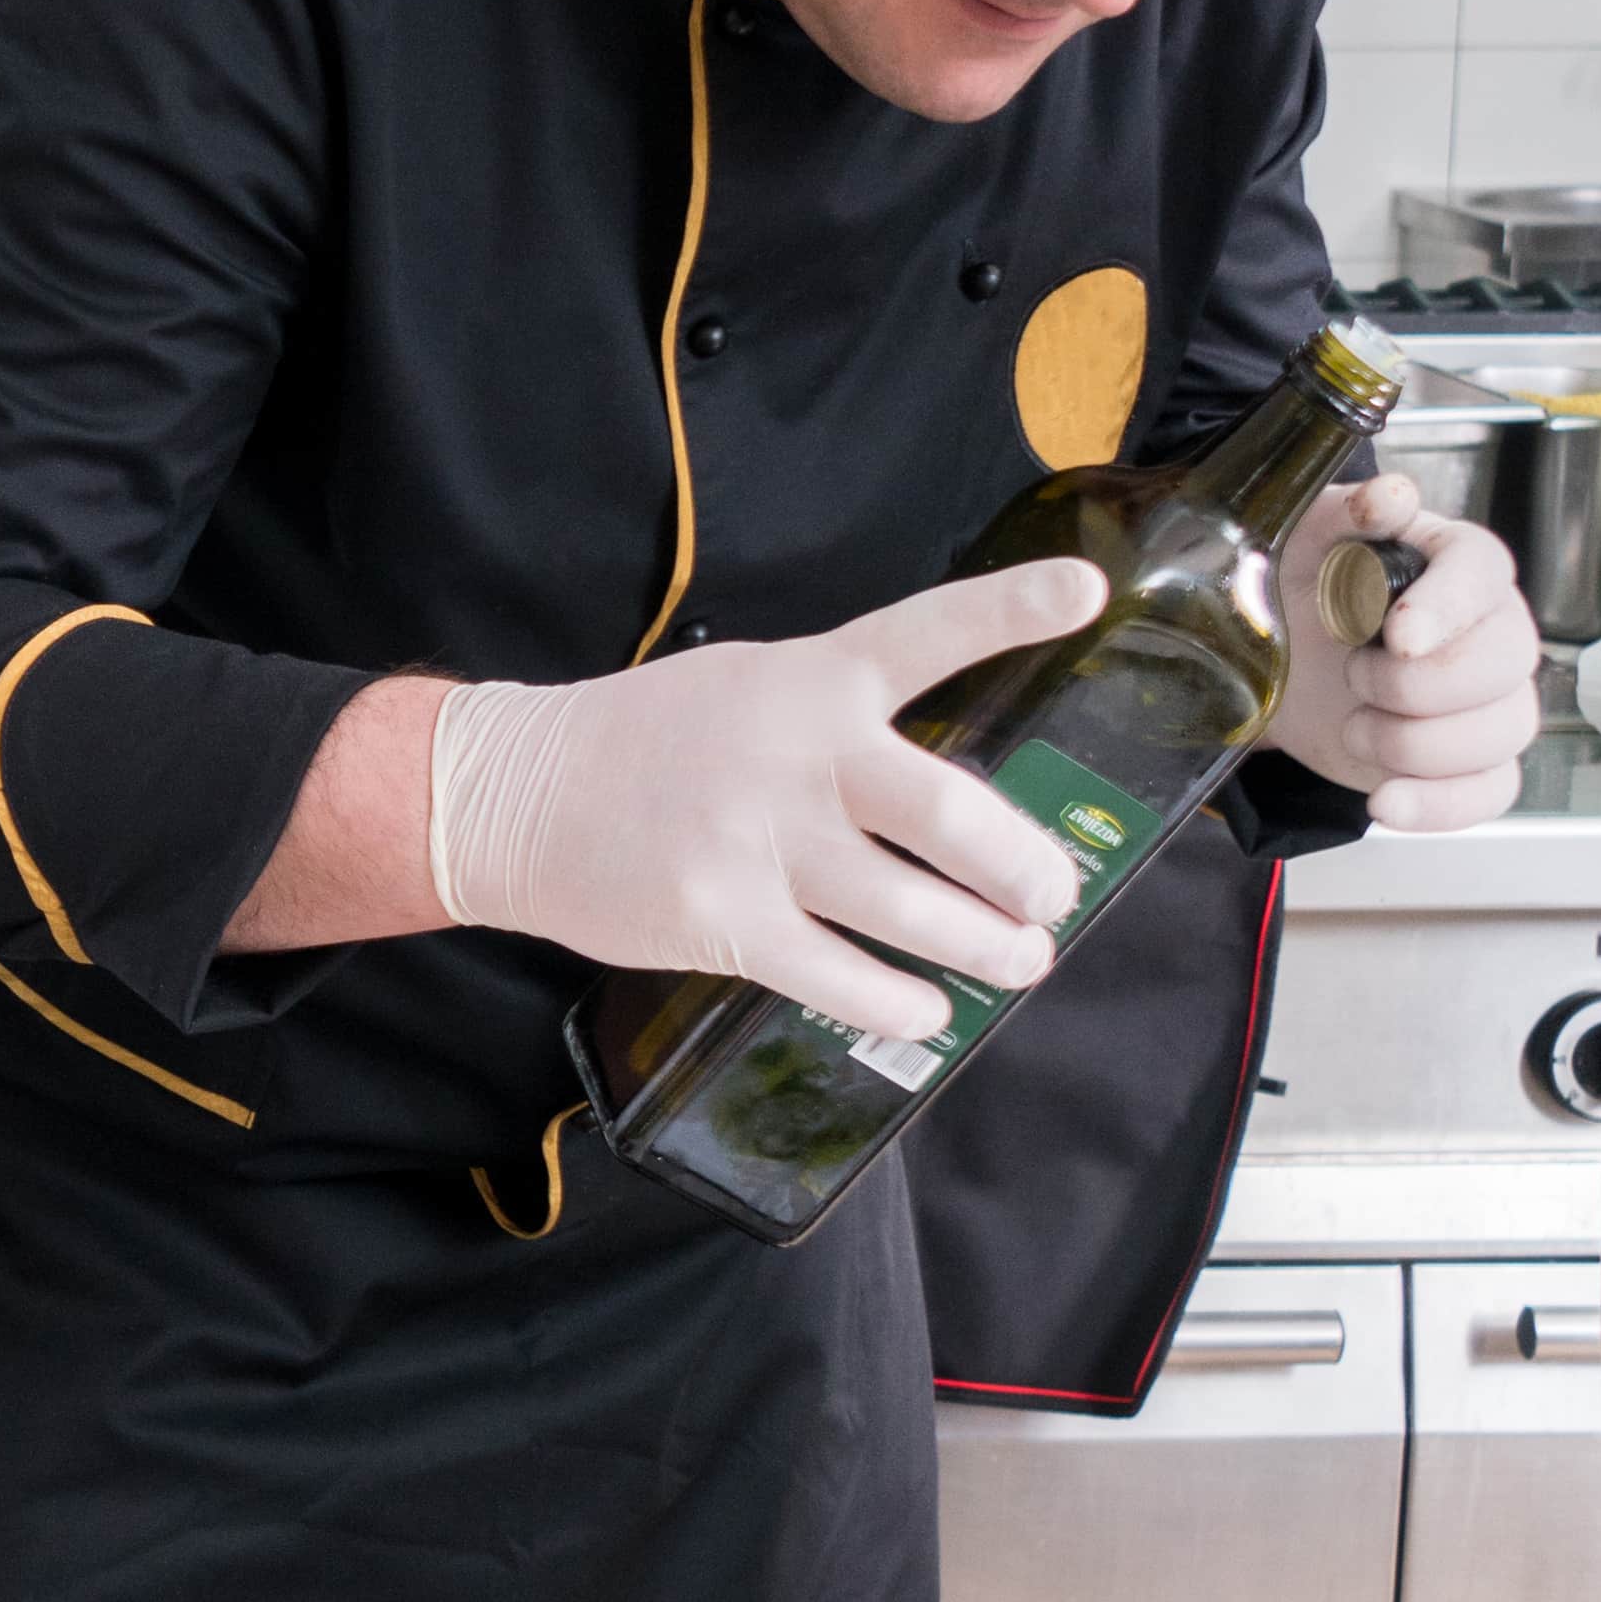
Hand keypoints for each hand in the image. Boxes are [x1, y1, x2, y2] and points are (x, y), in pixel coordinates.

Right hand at [427, 560, 1100, 1042]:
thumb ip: (838, 716)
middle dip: (1027, 870)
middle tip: (1057, 898)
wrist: (516, 797)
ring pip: (912, 912)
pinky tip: (927, 1011)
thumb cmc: (647, 741)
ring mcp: (764, 845)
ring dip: (986, 947)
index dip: (1010, 608)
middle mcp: (801, 757)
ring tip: (1020, 961)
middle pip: (951, 816)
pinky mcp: (727, 922)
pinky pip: (843, 980)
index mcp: (814, 681)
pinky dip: (901, 1005)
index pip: (927, 632)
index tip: (1084, 590)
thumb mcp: (749, 686)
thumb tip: (943, 798)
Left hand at [1269, 480, 1541, 830]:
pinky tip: (1385, 802)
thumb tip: (1391, 496)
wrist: (1284, 661)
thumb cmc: (1305, 589)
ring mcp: (1493, 700)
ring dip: (1410, 745)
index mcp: (1460, 563)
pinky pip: (1492, 792)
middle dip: (1414, 686)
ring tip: (1356, 726)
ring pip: (1500, 733)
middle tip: (1353, 675)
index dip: (1446, 608)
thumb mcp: (1305, 539)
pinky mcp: (1474, 762)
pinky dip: (1437, 805)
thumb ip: (1346, 512)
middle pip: (1505, 663)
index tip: (1397, 637)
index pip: (1484, 575)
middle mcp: (1494, 629)